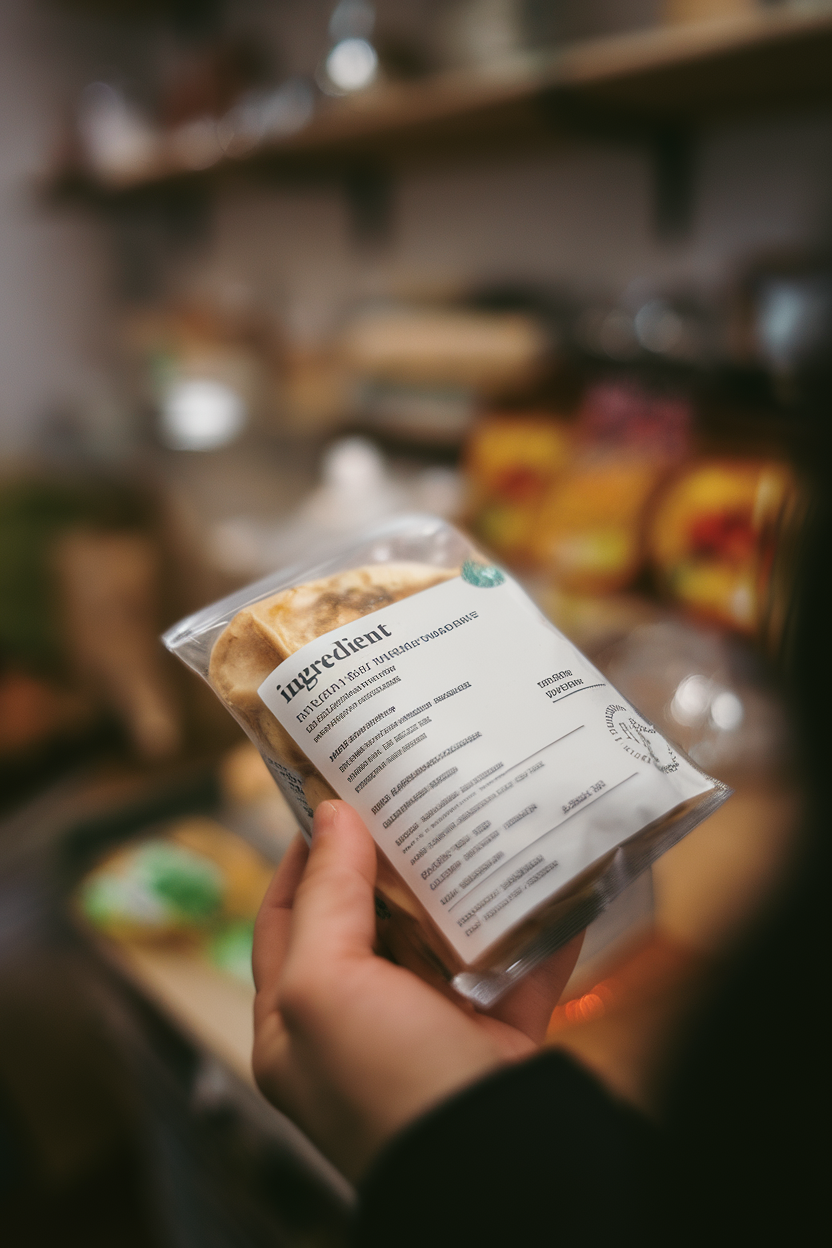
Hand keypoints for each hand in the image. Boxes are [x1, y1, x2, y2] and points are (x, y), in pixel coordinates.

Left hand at [252, 800, 581, 1179]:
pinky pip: (518, 967)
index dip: (302, 855)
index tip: (330, 796)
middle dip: (386, 859)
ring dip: (459, 884)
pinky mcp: (499, 1038)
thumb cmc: (385, 1082)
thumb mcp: (324, 986)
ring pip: (443, 939)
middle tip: (409, 794)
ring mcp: (432, 1033)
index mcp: (297, 1023)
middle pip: (368, 922)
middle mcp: (360, 1028)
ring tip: (472, 814)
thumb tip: (331, 816)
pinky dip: (536, 925)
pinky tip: (552, 873)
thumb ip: (326, 897)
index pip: (286, 919)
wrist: (490, 1169)